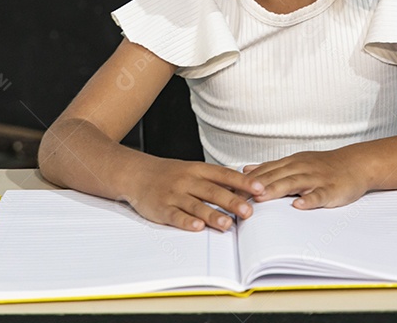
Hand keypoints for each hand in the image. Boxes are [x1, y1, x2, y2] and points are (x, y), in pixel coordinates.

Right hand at [122, 157, 264, 232]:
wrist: (136, 173)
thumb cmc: (170, 174)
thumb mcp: (193, 170)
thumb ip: (215, 179)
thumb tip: (244, 187)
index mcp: (198, 169)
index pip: (224, 175)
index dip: (243, 182)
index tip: (260, 188)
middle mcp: (187, 181)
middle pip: (212, 191)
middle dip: (232, 201)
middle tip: (248, 211)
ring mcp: (174, 194)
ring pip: (196, 205)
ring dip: (212, 215)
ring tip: (227, 224)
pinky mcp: (162, 208)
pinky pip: (175, 215)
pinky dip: (186, 221)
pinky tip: (197, 227)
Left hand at [243, 149, 369, 209]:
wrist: (356, 163)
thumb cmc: (324, 166)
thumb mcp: (296, 162)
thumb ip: (271, 167)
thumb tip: (246, 169)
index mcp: (291, 163)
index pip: (265, 171)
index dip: (247, 180)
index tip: (228, 190)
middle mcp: (301, 168)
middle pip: (275, 176)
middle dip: (256, 186)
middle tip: (237, 196)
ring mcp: (316, 178)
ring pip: (293, 183)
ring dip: (276, 190)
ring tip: (261, 198)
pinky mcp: (331, 189)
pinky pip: (319, 195)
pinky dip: (309, 200)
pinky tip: (299, 205)